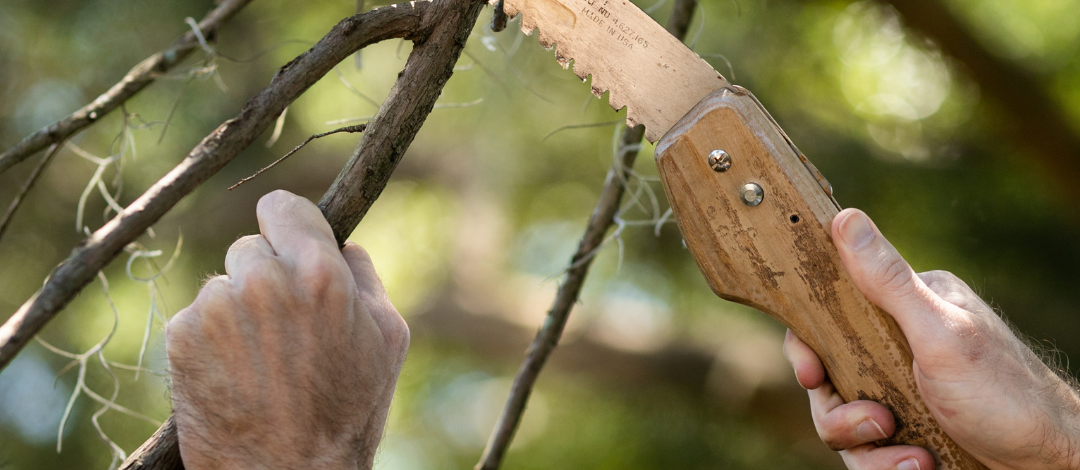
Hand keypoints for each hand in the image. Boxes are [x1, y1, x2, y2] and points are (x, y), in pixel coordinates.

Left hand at [166, 190, 408, 469]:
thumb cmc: (347, 412)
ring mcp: (216, 308)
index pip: (282, 206)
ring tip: (262, 359)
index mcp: (319, 273)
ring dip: (238, 309)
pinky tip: (236, 373)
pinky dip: (212, 339)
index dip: (289, 227)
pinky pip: (197, 317)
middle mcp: (263, 281)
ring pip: (223, 284)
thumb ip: (366, 277)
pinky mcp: (182, 337)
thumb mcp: (388, 338)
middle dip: (266, 275)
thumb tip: (343, 244)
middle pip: (251, 247)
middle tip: (285, 326)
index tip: (288, 244)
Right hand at [783, 208, 1079, 469]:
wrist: (1051, 464)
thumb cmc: (1007, 395)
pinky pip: (867, 451)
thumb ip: (888, 282)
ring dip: (870, 450)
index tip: (813, 374)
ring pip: (843, 421)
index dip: (807, 348)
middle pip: (828, 379)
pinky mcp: (907, 429)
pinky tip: (922, 464)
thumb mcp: (940, 334)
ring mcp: (901, 390)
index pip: (827, 316)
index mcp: (906, 308)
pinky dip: (888, 465)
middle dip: (843, 415)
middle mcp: (899, 346)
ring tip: (915, 458)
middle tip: (878, 424)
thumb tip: (845, 217)